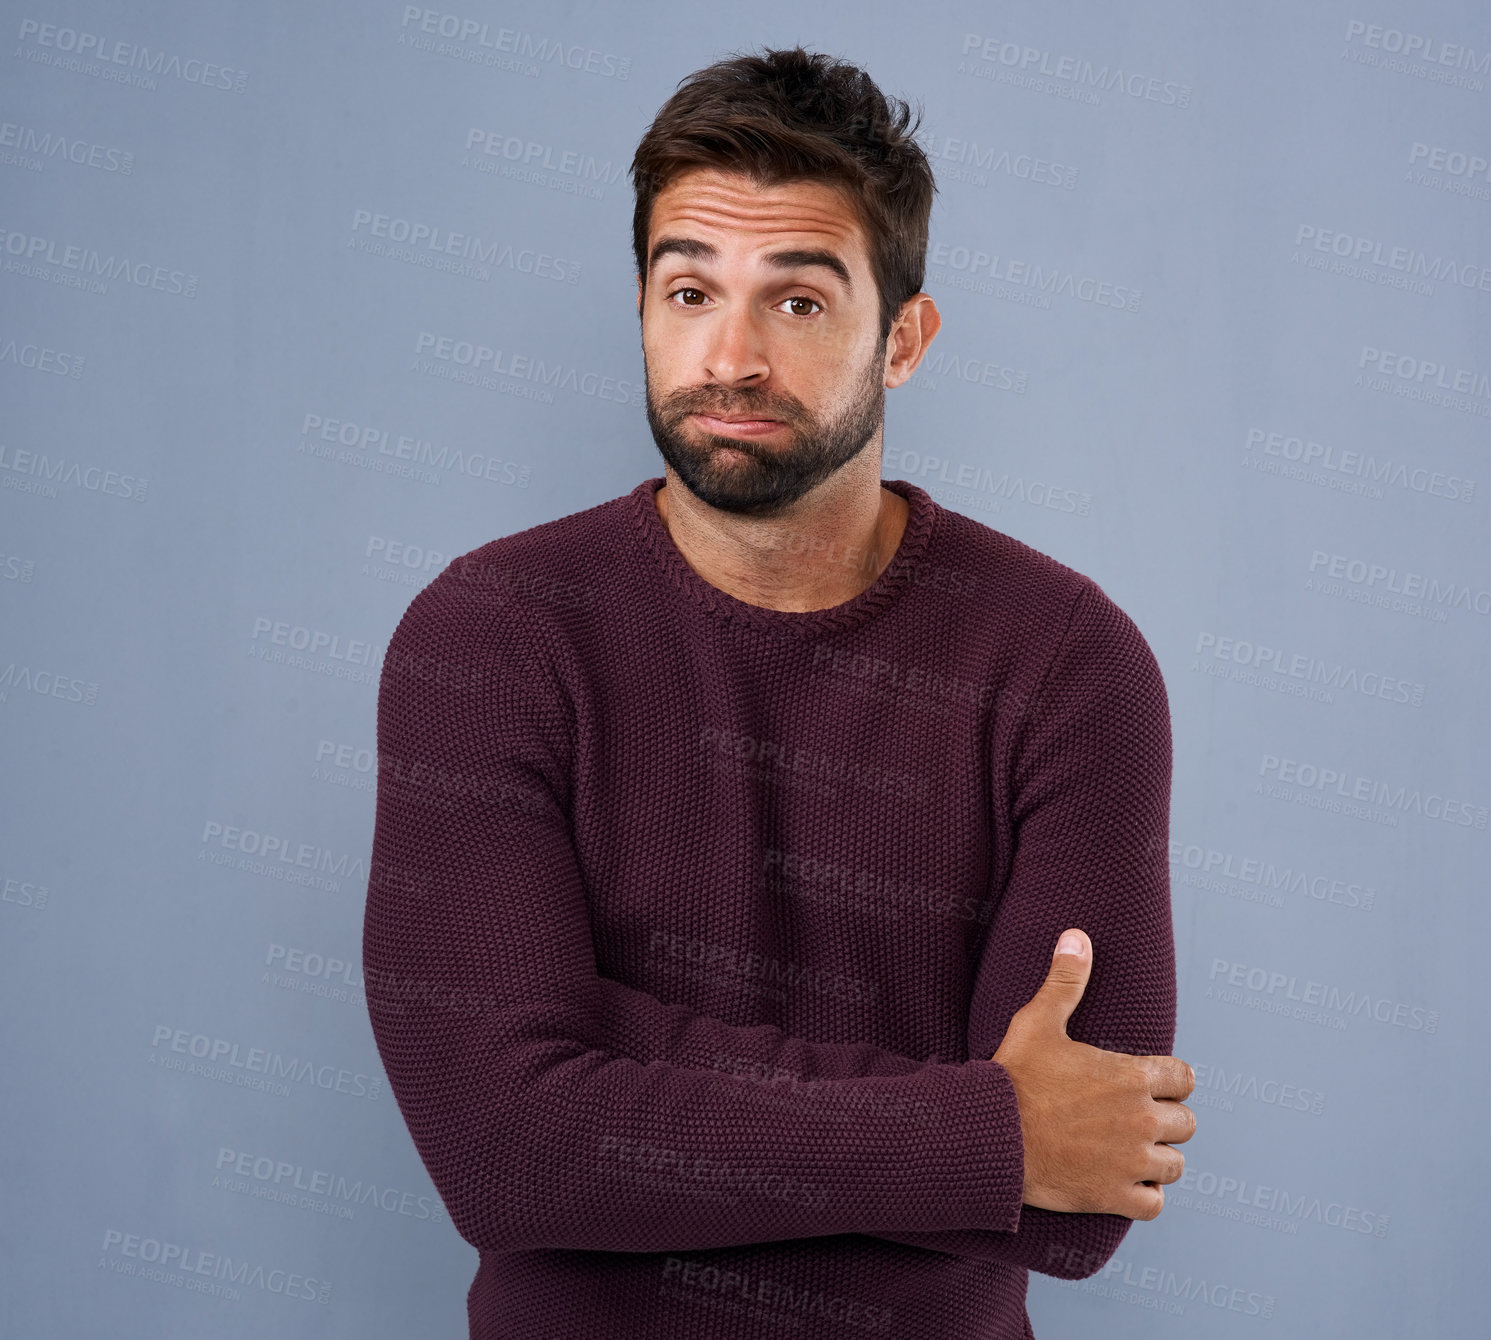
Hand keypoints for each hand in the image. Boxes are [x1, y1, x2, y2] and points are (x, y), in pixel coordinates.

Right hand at [990, 928, 1194, 1219]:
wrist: (991, 1136)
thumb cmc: (1015, 1077)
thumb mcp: (1038, 1021)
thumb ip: (1066, 980)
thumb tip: (1077, 936)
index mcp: (1132, 1077)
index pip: (1185, 1079)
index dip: (1168, 1081)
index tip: (1148, 1085)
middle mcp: (1142, 1120)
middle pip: (1186, 1123)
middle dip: (1165, 1120)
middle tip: (1133, 1118)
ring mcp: (1132, 1161)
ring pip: (1174, 1164)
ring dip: (1157, 1158)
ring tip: (1130, 1151)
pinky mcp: (1116, 1196)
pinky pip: (1155, 1204)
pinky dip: (1143, 1195)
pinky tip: (1122, 1181)